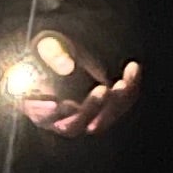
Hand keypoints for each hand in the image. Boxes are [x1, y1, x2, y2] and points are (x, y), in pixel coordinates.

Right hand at [2, 29, 142, 137]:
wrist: (67, 54)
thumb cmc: (50, 53)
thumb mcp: (48, 47)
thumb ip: (52, 54)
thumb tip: (67, 66)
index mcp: (39, 107)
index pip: (41, 117)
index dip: (45, 112)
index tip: (56, 103)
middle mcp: (61, 119)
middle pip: (74, 126)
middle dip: (90, 109)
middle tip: (102, 90)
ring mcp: (84, 118)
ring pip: (100, 122)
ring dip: (114, 105)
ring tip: (123, 83)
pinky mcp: (104, 110)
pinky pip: (119, 106)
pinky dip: (129, 90)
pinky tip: (133, 67)